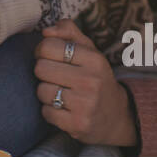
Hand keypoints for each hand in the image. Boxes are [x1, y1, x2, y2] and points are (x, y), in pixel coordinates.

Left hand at [34, 19, 135, 146]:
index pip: (48, 46)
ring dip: (46, 93)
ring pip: (41, 91)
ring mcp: (85, 104)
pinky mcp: (77, 125)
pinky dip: (50, 111)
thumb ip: (68, 31)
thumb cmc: (95, 77)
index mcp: (94, 59)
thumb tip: (46, 31)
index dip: (42, 50)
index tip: (50, 57)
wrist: (116, 115)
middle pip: (40, 68)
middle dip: (44, 72)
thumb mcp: (89, 50)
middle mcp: (91, 81)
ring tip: (60, 93)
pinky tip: (63, 109)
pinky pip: (45, 112)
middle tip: (55, 77)